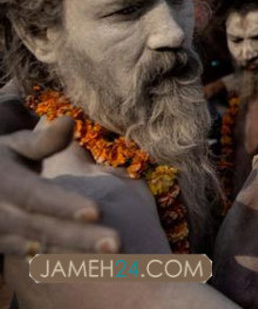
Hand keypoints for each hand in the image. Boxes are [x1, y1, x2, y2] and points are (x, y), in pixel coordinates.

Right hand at [0, 116, 119, 253]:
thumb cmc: (4, 159)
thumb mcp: (15, 145)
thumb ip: (44, 140)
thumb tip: (69, 120)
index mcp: (4, 182)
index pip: (36, 196)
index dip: (64, 204)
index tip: (96, 211)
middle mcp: (0, 212)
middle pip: (42, 228)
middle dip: (79, 238)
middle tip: (116, 244)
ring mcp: (0, 234)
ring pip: (40, 248)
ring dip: (74, 254)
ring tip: (110, 260)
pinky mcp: (3, 247)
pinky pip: (33, 260)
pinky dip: (58, 263)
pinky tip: (87, 267)